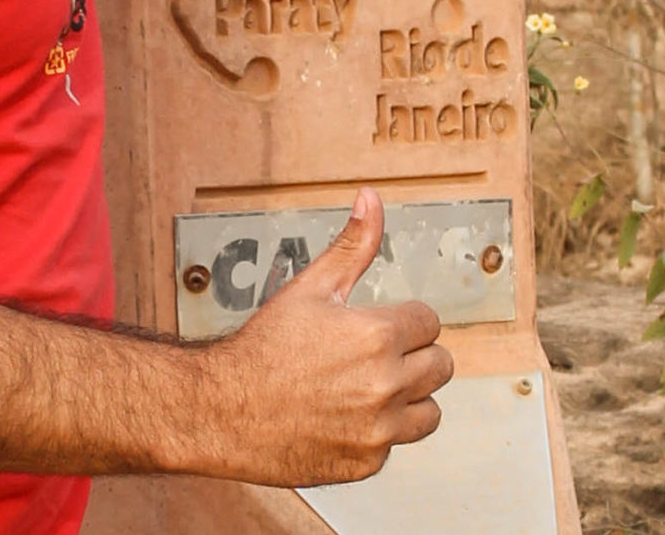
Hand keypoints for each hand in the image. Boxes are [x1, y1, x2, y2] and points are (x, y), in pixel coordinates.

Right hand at [200, 188, 452, 486]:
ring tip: (370, 386)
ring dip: (409, 398)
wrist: (223, 410)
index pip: (430, 322)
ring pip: (430, 412)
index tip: (381, 326)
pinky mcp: (367, 463)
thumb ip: (352, 245)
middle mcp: (386, 385)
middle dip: (415, 356)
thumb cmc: (263, 348)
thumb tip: (372, 201)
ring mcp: (378, 430)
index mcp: (378, 336)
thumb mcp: (310, 287)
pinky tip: (346, 416)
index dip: (405, 320)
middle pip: (441, 366)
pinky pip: (396, 445)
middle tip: (377, 355)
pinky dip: (379, 433)